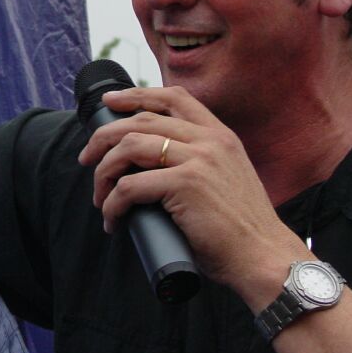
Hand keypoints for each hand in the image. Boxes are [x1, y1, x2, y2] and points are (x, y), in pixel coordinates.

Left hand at [78, 86, 304, 301]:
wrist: (264, 257)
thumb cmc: (240, 230)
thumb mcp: (225, 179)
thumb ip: (198, 163)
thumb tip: (148, 168)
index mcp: (220, 136)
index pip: (174, 97)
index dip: (136, 95)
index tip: (110, 102)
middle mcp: (210, 141)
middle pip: (141, 120)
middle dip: (104, 137)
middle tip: (87, 158)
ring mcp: (198, 160)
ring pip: (129, 147)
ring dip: (104, 171)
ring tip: (99, 196)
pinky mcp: (186, 185)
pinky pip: (130, 186)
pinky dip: (113, 203)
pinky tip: (113, 218)